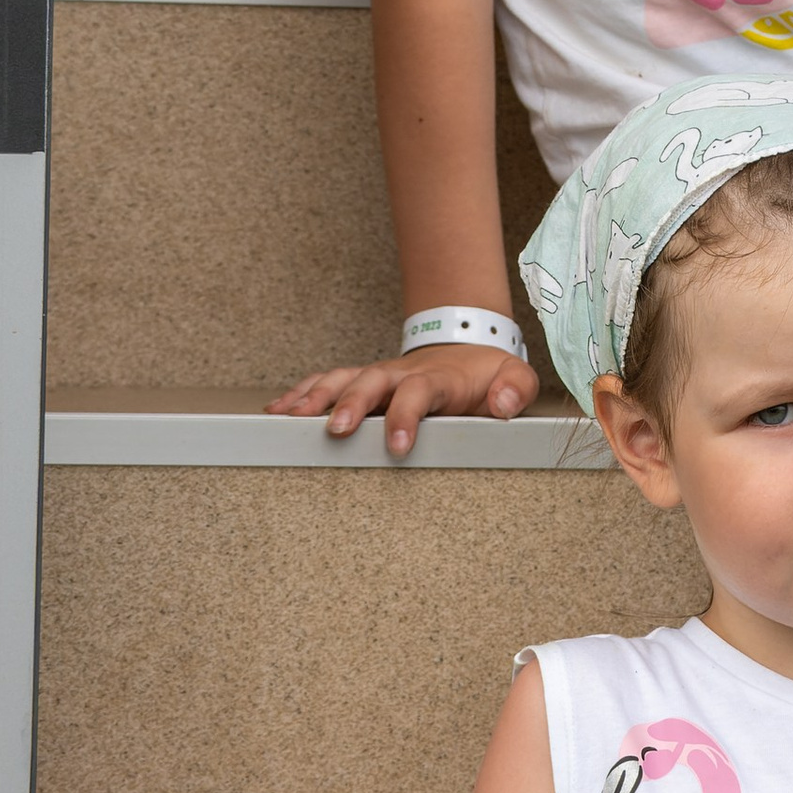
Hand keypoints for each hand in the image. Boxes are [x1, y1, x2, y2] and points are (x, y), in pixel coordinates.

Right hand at [268, 342, 539, 452]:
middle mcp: (400, 374)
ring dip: (313, 398)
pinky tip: (276, 412)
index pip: (419, 393)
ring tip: (286, 419)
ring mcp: (377, 376)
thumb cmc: (489, 374)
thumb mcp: (515, 377)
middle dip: (351, 404)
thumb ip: (516, 389)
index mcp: (437, 379)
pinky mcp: (361, 382)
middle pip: (370, 383)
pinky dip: (300, 394)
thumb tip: (502, 405)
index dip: (407, 416)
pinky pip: (326, 384)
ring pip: (340, 381)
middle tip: (335, 430)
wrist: (468, 348)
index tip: (398, 444)